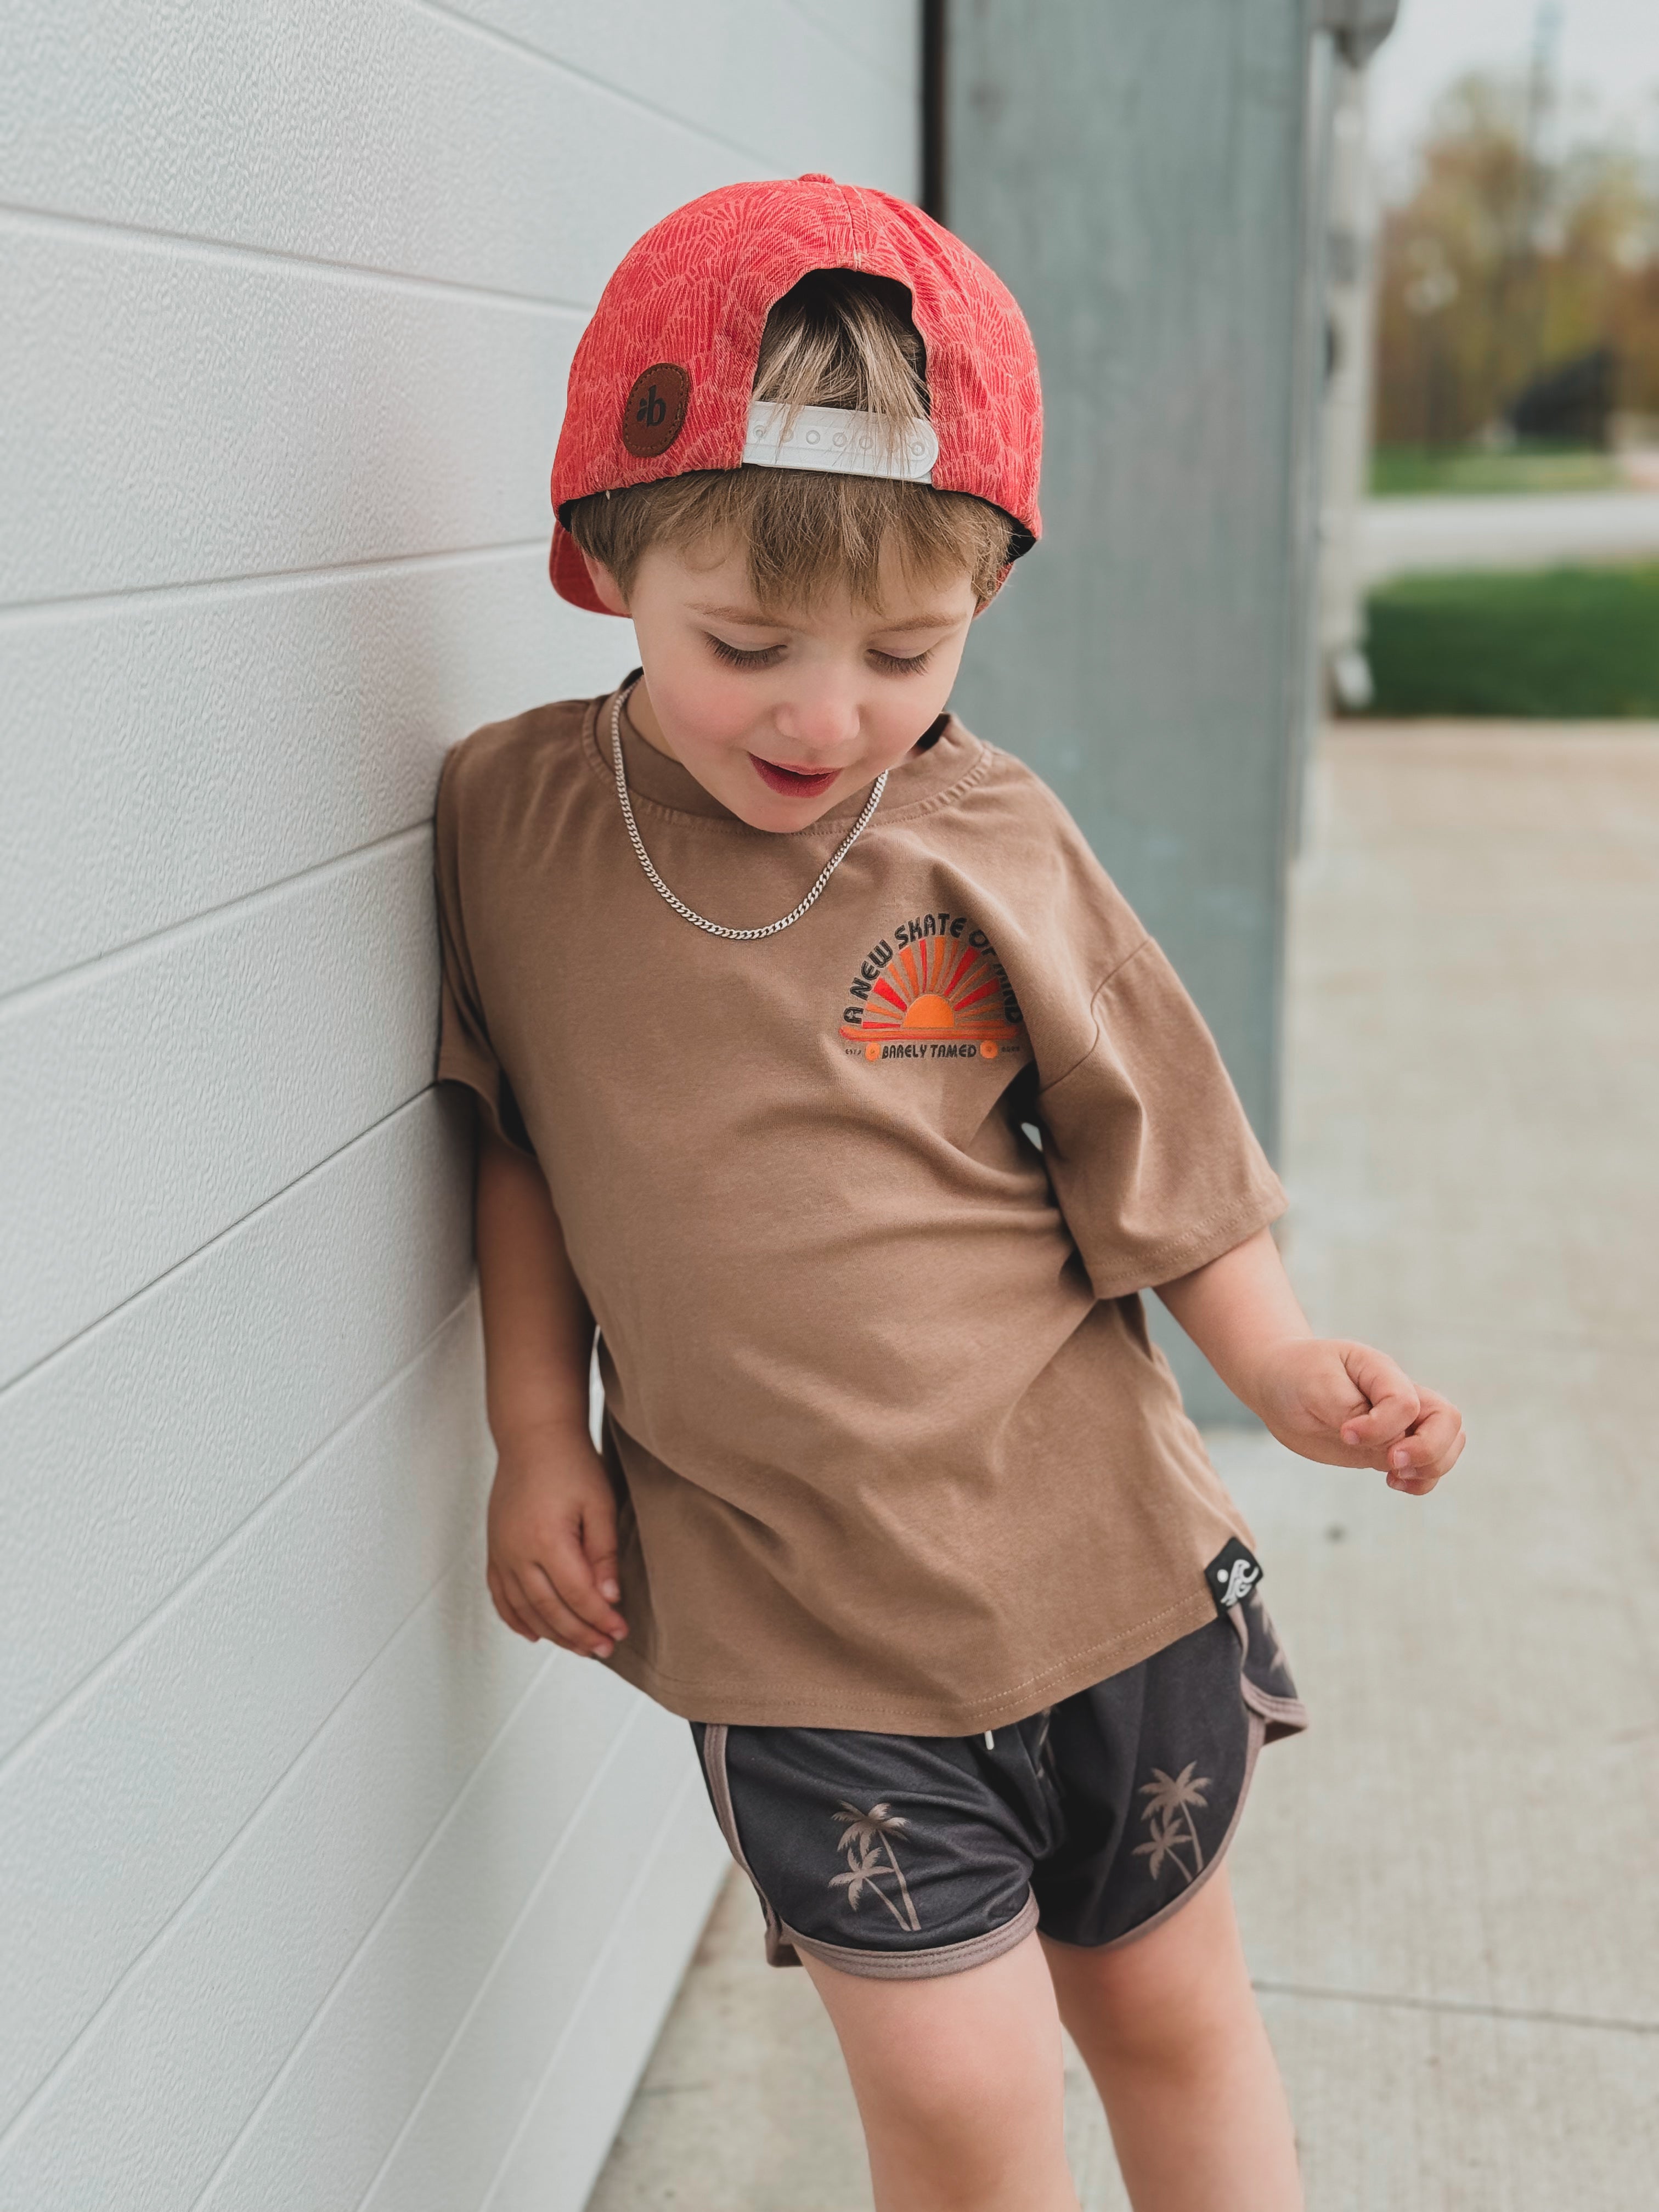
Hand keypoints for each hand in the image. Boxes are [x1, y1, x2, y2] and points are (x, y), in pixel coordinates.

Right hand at [485, 1427, 629, 1655]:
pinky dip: (516, 1619)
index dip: (600, 1619)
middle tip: (605, 1648)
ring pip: (524, 1610)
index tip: (621, 1632)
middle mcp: (517, 1552)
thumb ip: (604, 1553)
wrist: (533, 1437)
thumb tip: (610, 1598)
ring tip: (581, 1647)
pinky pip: (501, 1596)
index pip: (577, 1595)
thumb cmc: (570, 1464)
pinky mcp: (494, 1550)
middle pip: (550, 1610)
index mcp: (546, 1540)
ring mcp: (501, 1553)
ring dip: (553, 1633)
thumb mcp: (600, 1505)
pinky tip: (535, 1634)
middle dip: (580, 1634)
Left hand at [1248, 1337, 1464, 1495]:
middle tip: (1390, 1463)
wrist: (1280, 1384)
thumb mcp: (1315, 1384)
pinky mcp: (1390, 1446)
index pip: (1406, 1402)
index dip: (1381, 1425)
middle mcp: (1399, 1395)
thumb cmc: (1296, 1375)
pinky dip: (1421, 1481)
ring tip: (1393, 1475)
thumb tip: (1389, 1442)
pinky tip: (1393, 1482)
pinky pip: (1428, 1466)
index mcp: (1381, 1371)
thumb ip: (1350, 1410)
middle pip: (1448, 1420)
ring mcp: (1399, 1422)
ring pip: (1449, 1443)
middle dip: (1429, 1450)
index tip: (1346, 1433)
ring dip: (1430, 1467)